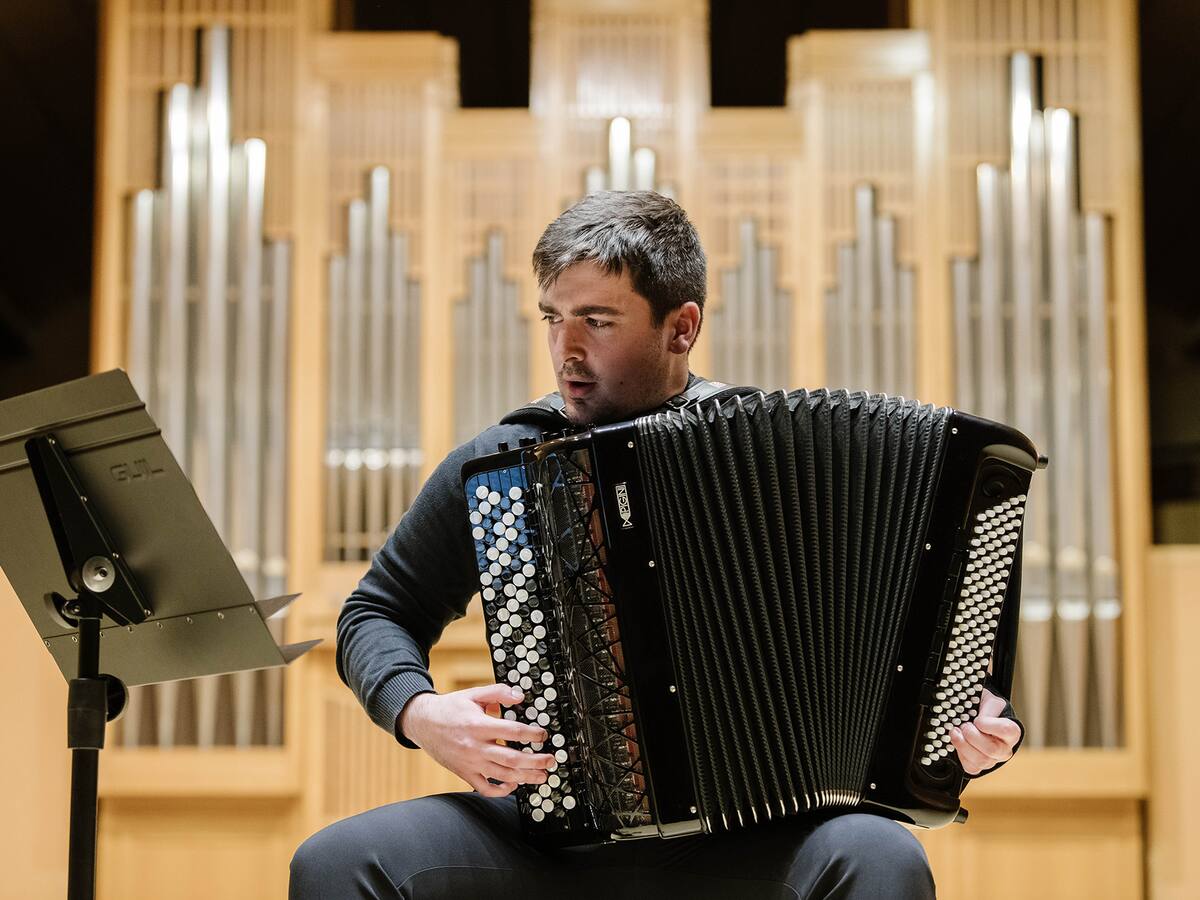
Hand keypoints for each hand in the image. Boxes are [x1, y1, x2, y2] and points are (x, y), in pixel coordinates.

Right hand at [399, 684, 555, 796]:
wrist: (422, 722)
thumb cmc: (450, 708)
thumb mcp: (473, 694)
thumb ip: (498, 692)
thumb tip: (520, 696)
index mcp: (479, 726)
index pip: (513, 732)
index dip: (532, 735)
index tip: (543, 735)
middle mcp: (475, 747)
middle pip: (512, 759)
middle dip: (535, 761)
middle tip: (550, 760)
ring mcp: (470, 763)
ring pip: (502, 776)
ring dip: (525, 777)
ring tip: (541, 776)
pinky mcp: (464, 773)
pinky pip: (484, 788)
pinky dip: (500, 791)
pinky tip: (513, 785)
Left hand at [949, 687, 1021, 774]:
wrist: (977, 717)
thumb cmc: (985, 709)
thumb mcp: (989, 702)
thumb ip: (986, 710)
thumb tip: (978, 722)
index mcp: (1012, 731)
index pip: (1006, 730)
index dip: (988, 724)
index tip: (978, 720)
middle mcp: (1005, 749)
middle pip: (992, 749)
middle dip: (972, 736)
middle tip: (964, 725)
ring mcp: (993, 760)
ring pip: (980, 761)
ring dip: (962, 744)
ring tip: (955, 732)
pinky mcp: (979, 767)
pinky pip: (970, 767)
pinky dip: (960, 754)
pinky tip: (957, 741)